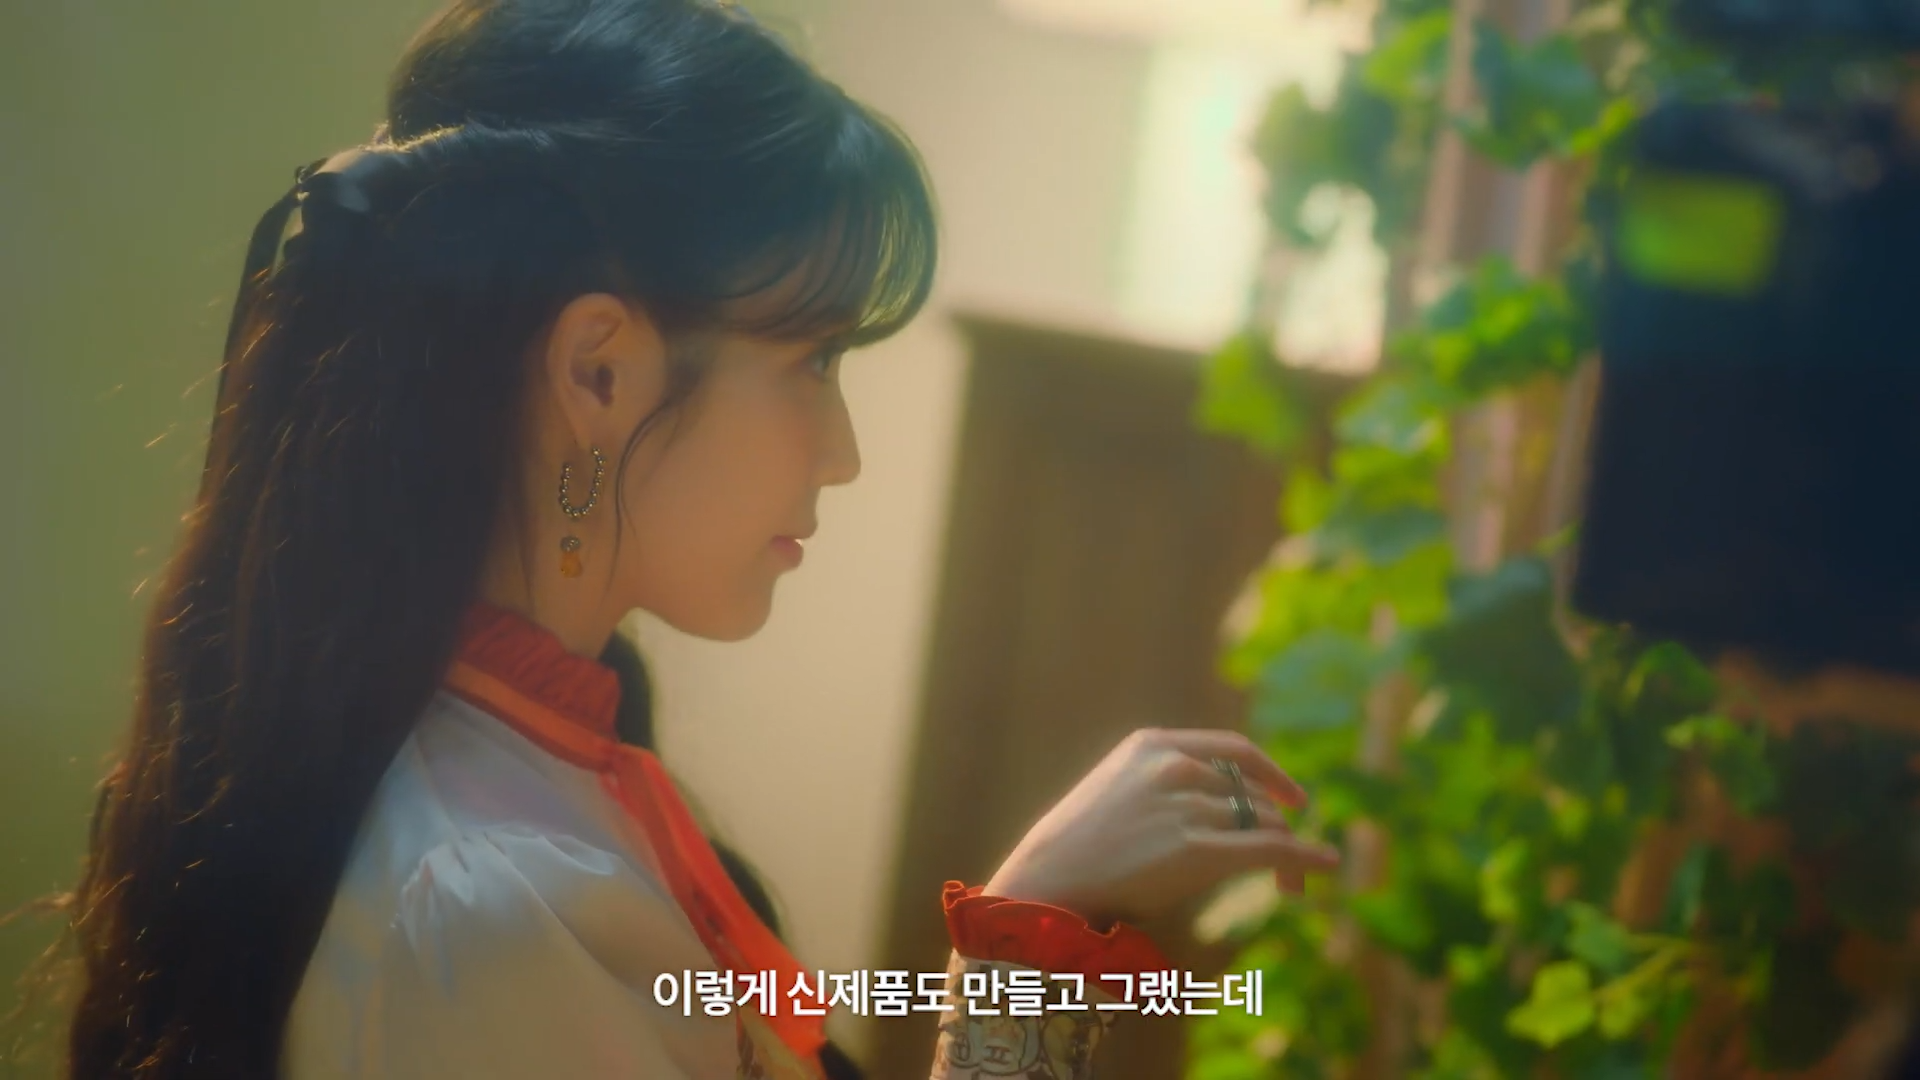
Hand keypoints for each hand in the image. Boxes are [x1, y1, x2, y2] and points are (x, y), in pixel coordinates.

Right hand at [983, 728, 1339, 928]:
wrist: (1045, 882)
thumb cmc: (1076, 849)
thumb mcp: (1116, 792)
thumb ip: (1163, 785)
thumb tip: (1221, 806)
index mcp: (1154, 744)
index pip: (1233, 750)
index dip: (1272, 773)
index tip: (1295, 796)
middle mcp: (1175, 767)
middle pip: (1252, 793)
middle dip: (1278, 824)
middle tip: (1289, 862)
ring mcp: (1187, 806)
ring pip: (1263, 822)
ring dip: (1287, 852)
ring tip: (1292, 885)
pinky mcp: (1198, 851)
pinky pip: (1270, 847)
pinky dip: (1305, 857)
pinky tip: (1325, 866)